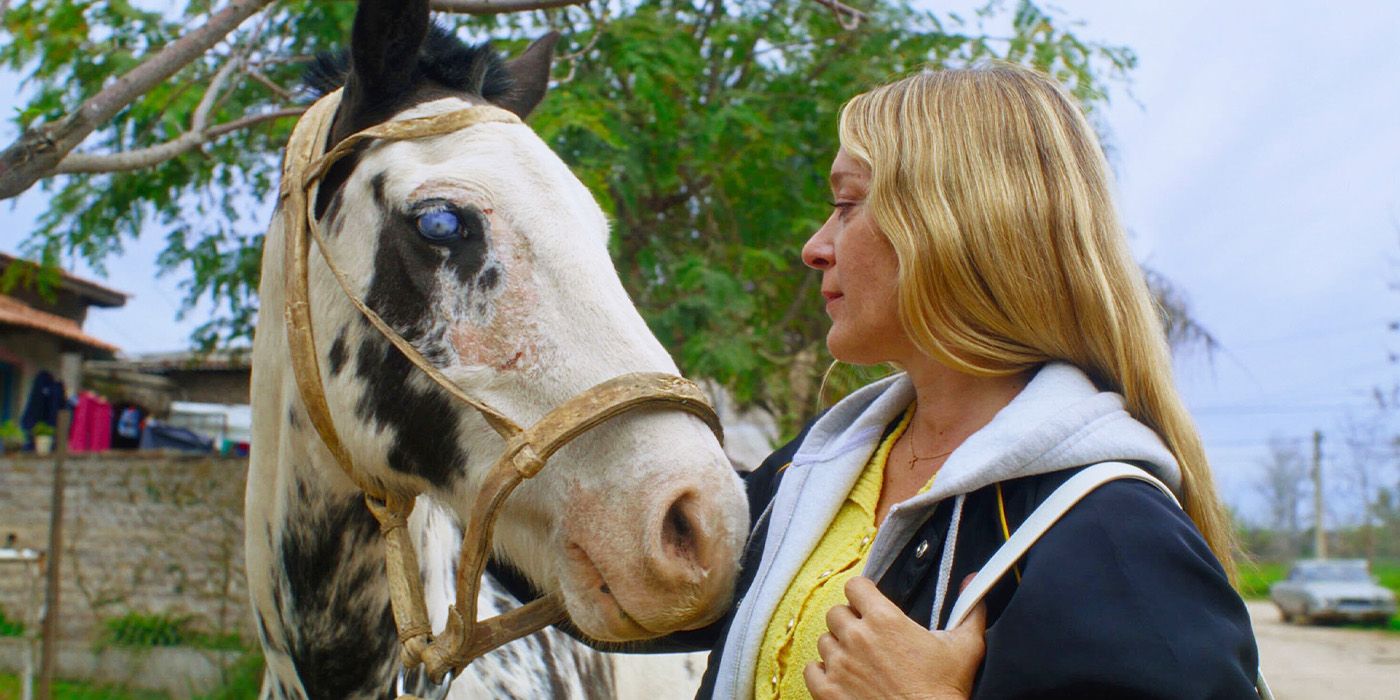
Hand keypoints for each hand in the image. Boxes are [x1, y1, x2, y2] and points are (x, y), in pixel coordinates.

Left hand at [803, 576, 986, 699]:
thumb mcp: (966, 646)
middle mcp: (856, 638)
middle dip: (850, 620)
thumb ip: (969, 610)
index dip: (863, 594)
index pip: (855, 587)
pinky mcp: (828, 691)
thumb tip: (972, 581)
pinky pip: (811, 670)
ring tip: (857, 660)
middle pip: (836, 613)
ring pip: (824, 641)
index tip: (869, 604)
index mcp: (884, 620)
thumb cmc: (944, 691)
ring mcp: (839, 665)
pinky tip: (840, 677)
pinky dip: (822, 672)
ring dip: (837, 647)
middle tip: (866, 636)